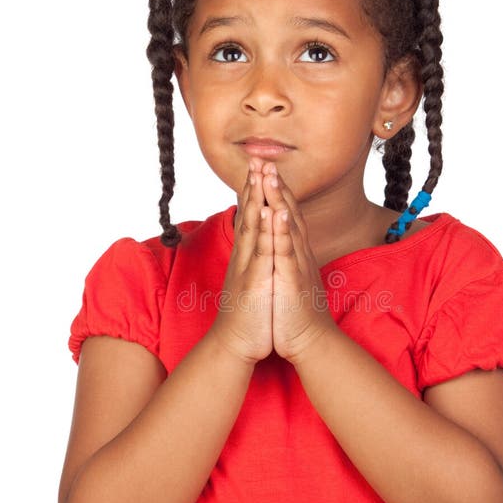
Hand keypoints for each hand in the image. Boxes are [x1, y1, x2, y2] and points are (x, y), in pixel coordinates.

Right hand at [209, 163, 273, 363]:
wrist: (234, 345)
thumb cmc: (247, 315)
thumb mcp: (250, 281)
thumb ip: (252, 261)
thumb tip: (255, 246)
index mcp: (248, 256)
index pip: (251, 217)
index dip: (254, 192)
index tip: (259, 167)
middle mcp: (245, 257)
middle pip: (249, 215)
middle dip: (253, 186)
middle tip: (257, 157)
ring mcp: (249, 268)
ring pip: (253, 228)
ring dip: (257, 199)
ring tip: (260, 174)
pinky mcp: (254, 282)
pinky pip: (261, 253)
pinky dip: (265, 231)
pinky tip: (268, 212)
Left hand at [258, 160, 336, 363]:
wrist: (311, 341)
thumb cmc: (296, 311)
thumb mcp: (288, 277)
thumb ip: (286, 256)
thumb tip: (280, 241)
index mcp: (293, 252)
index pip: (284, 214)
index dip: (275, 190)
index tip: (263, 167)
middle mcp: (297, 253)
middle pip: (287, 212)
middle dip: (276, 184)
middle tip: (264, 158)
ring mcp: (295, 264)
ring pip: (287, 226)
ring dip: (279, 199)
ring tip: (270, 174)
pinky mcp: (292, 280)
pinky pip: (286, 253)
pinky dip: (282, 232)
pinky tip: (277, 213)